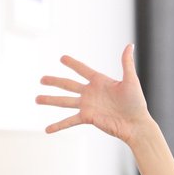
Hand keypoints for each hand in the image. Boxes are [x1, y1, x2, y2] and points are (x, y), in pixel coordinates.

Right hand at [38, 44, 152, 143]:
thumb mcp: (131, 80)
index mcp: (100, 82)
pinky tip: (47, 129)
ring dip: (50, 100)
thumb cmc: (136, 103)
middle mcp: (91, 93)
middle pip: (68, 85)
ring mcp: (87, 106)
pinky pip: (69, 121)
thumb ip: (126, 63)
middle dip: (54, 81)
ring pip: (64, 101)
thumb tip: (129, 45)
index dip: (73, 64)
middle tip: (42, 79)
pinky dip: (58, 125)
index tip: (62, 58)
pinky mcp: (87, 118)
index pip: (83, 70)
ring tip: (37, 99)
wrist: (136, 124)